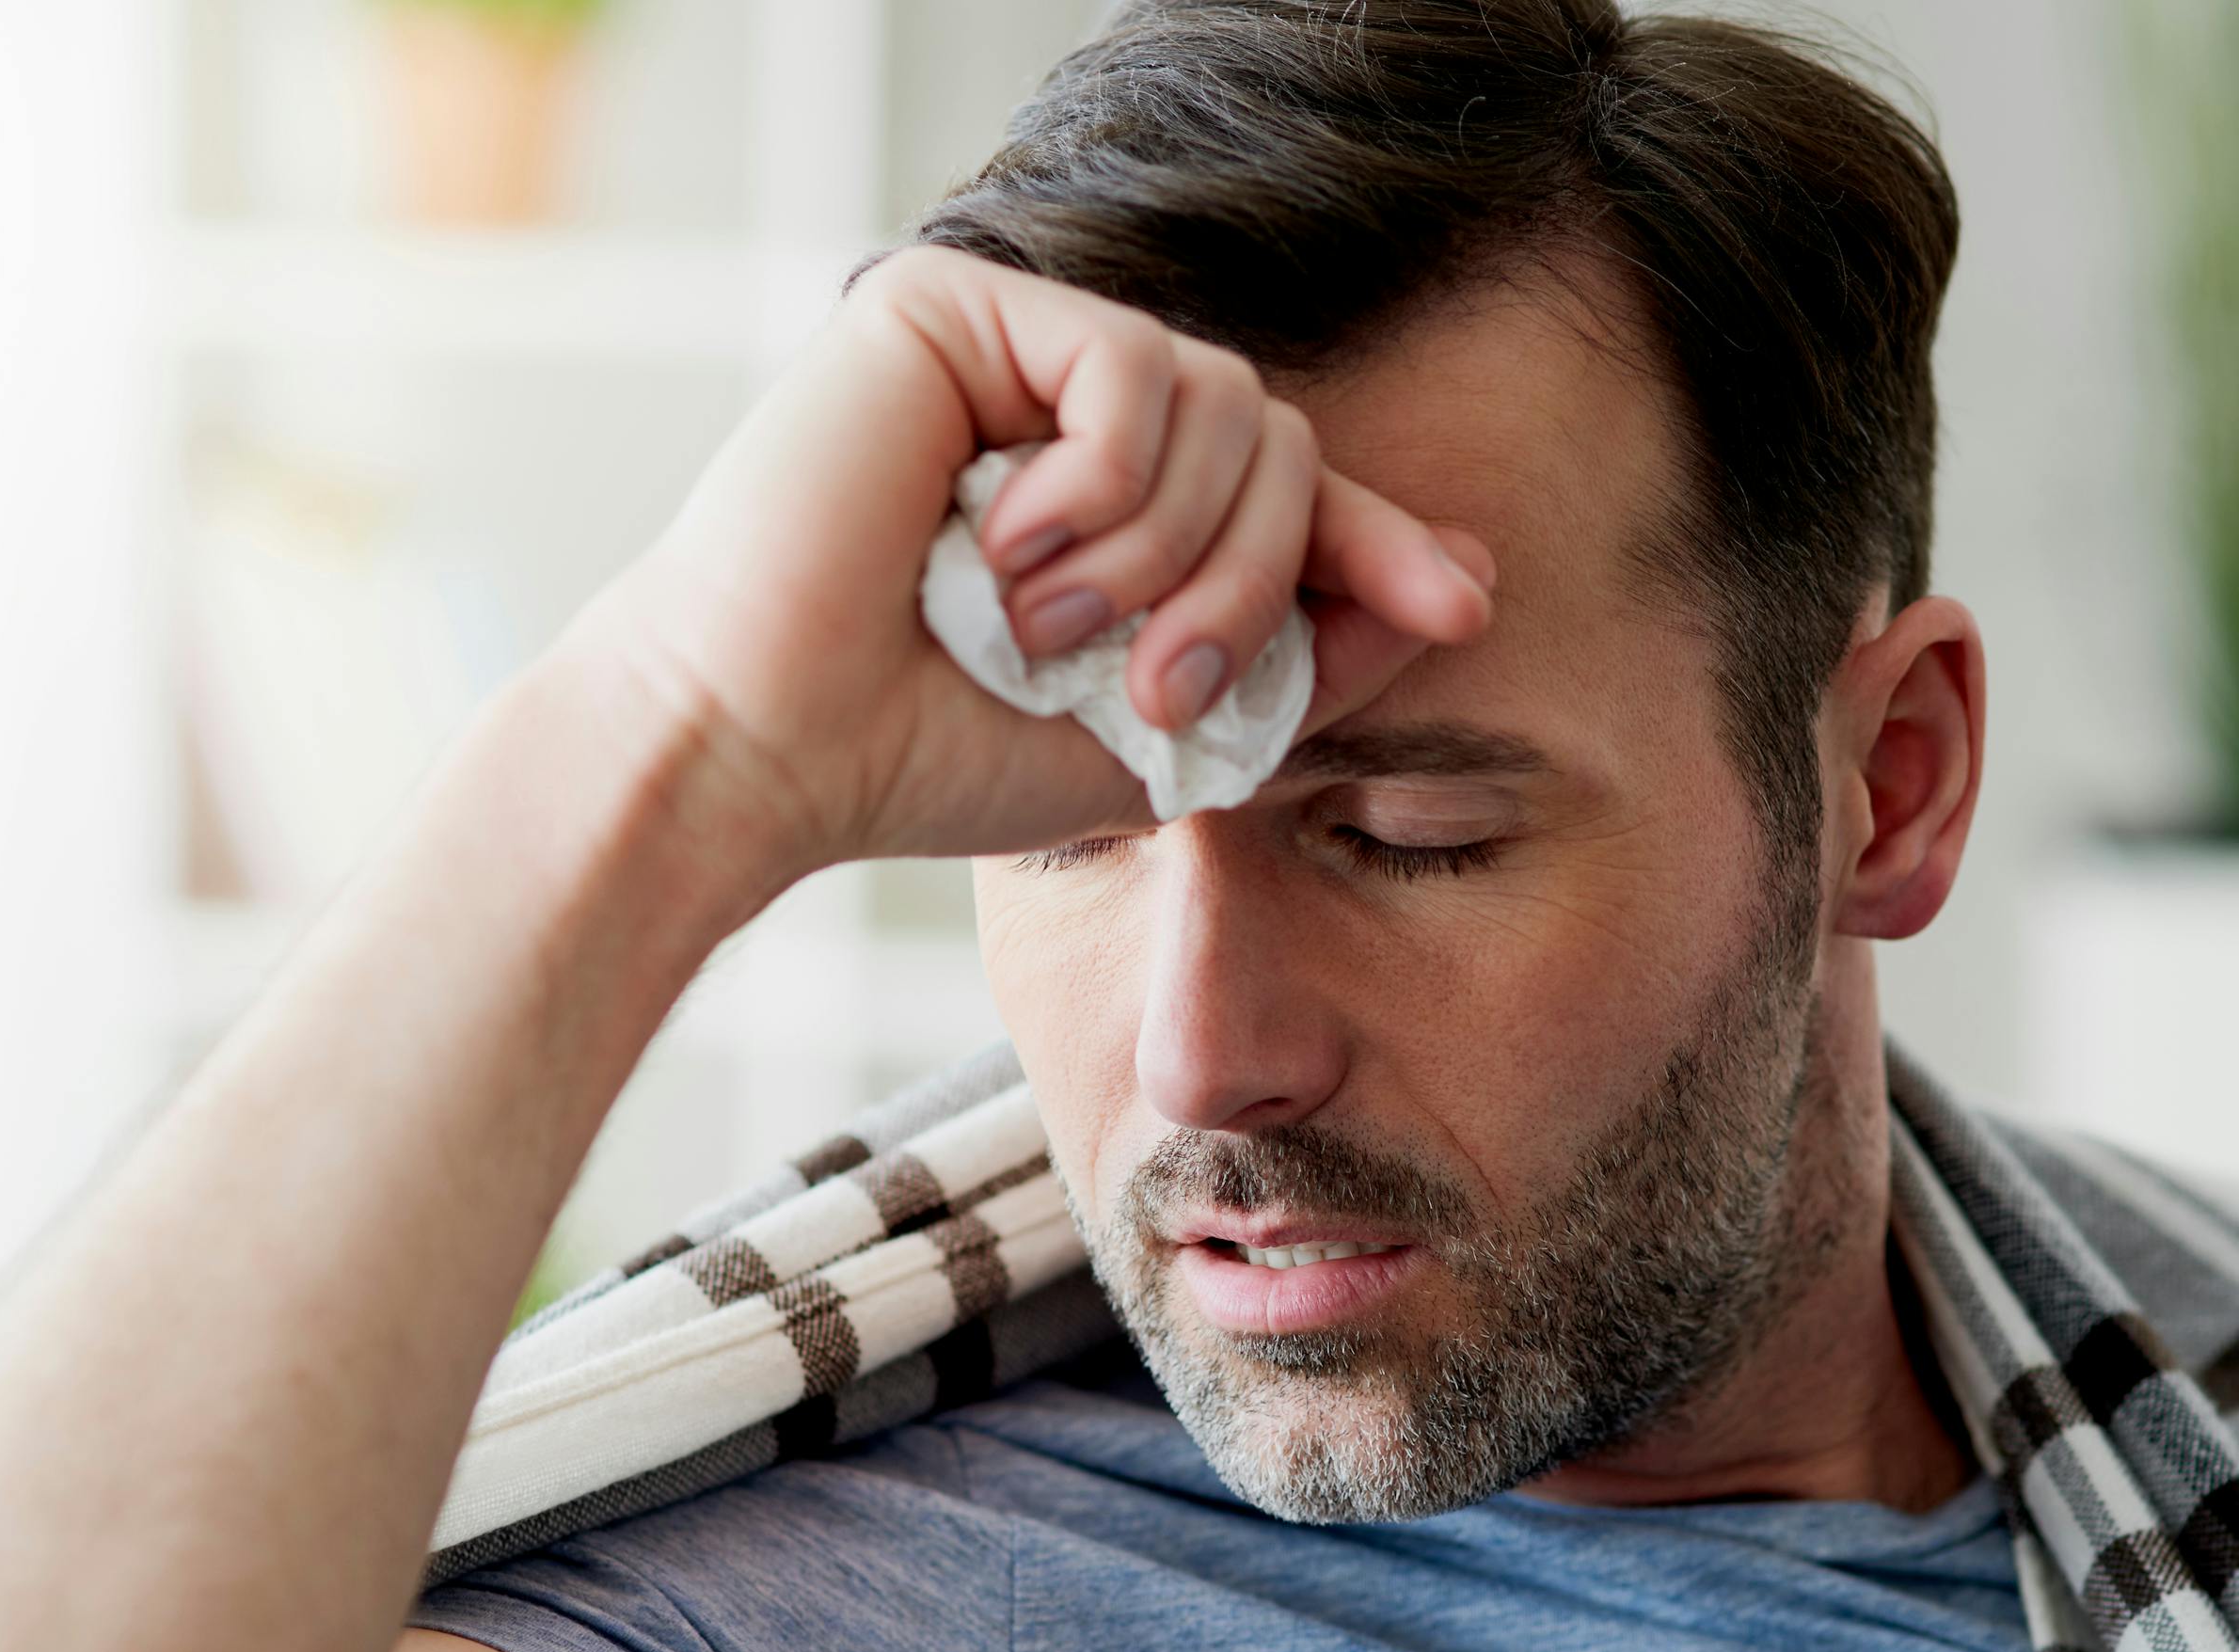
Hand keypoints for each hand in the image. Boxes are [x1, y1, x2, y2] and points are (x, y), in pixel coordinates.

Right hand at [564, 246, 1497, 883]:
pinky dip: (1102, 490)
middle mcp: (1064, 409)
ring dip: (1165, 555)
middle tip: (1163, 690)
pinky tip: (1007, 555)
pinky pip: (1132, 368)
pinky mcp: (953, 307)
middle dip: (1253, 584)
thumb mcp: (1167, 733)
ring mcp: (1011, 349)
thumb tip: (1463, 585)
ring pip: (1225, 406)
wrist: (774, 751)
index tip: (1461, 607)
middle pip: (1276, 440)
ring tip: (1052, 634)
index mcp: (1109, 497)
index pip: (1287, 485)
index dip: (1379, 539)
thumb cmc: (931, 757)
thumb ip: (1306, 660)